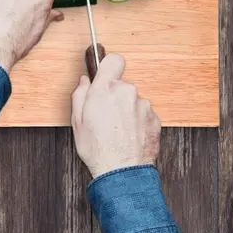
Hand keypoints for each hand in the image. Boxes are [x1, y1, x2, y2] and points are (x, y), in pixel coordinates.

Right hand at [71, 54, 160, 177]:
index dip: (109, 67)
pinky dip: (138, 122)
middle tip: (105, 115)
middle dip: (115, 96)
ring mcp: (143, 105)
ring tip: (118, 130)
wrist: (122, 172)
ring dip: (127, 110)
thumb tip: (84, 82)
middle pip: (122, 84)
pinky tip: (129, 136)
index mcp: (106, 88)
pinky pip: (144, 114)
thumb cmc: (98, 149)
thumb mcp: (77, 120)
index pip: (114, 60)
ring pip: (133, 100)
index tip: (106, 75)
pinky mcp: (154, 119)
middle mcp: (127, 92)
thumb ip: (80, 94)